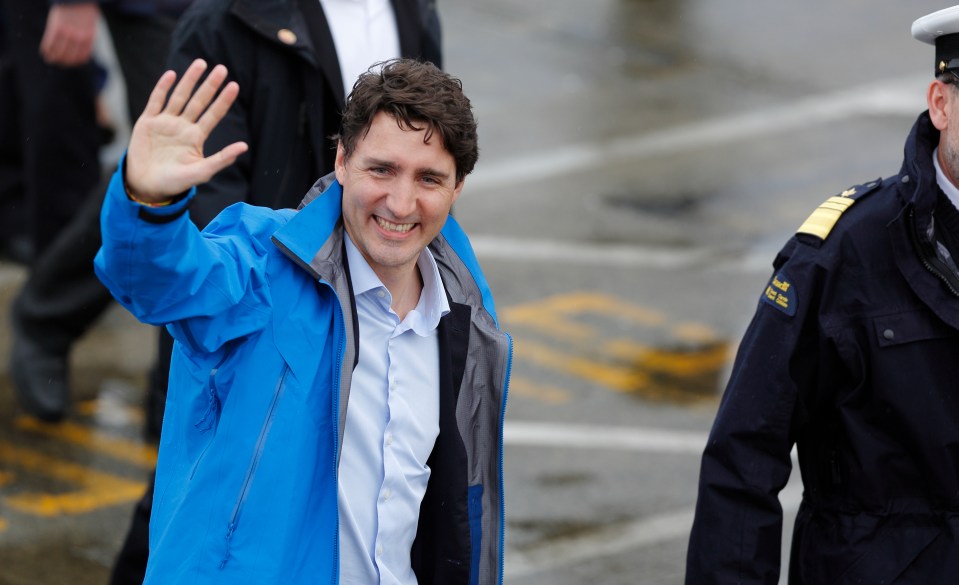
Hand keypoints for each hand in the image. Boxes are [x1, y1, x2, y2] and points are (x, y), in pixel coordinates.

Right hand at [40, 3, 99, 65]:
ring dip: (52, 58)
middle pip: (69, 58)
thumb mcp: (90, 24)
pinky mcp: (56, 27)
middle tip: (57, 62)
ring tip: (49, 58)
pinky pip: (50, 44)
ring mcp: (68, 33)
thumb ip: (86, 37)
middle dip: (62, 62)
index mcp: (89, 38)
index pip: (82, 58)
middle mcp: (80, 38)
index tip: (68, 63)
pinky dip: (46, 50)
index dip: (74, 63)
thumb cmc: (83, 9)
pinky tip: (44, 51)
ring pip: (58, 53)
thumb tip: (80, 51)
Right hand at [125, 60, 248, 201]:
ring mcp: (165, 122)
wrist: (148, 186)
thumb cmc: (176, 182)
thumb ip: (222, 159)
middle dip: (210, 85)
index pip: (213, 114)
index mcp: (196, 137)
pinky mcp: (147, 122)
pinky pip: (156, 101)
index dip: (223, 100)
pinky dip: (163, 88)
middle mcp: (182, 126)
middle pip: (199, 101)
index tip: (234, 86)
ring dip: (189, 80)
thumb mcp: (201, 172)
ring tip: (200, 64)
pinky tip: (171, 75)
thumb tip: (244, 147)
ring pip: (179, 96)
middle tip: (222, 69)